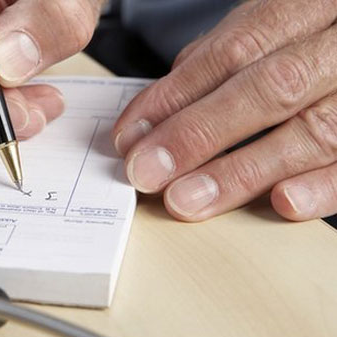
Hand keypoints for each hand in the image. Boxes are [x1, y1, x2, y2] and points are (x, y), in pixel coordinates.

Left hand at [111, 0, 336, 221]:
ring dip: (242, 171)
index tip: (132, 135)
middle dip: (200, 133)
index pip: (236, 49)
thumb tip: (157, 111)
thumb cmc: (315, 35)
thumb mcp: (272, 24)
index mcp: (309, 6)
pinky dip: (322, 187)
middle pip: (271, 87)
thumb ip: (220, 59)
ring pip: (314, 130)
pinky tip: (281, 203)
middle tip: (148, 172)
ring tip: (187, 199)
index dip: (177, 94)